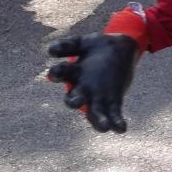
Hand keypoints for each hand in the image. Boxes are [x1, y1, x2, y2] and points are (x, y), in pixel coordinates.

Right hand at [45, 5, 147, 132]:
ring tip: (104, 127)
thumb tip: (50, 50)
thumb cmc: (97, 46)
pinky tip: (121, 129)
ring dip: (98, 120)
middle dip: (74, 101)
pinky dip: (117, 122)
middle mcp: (82, 87)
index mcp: (73, 72)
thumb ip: (68, 45)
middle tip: (75, 102)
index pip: (61, 73)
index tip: (53, 72)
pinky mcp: (113, 100)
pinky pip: (113, 113)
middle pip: (74, 98)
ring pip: (94, 111)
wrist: (120, 48)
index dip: (57, 73)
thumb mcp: (84, 42)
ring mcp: (97, 96)